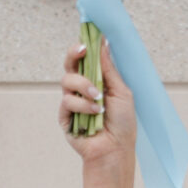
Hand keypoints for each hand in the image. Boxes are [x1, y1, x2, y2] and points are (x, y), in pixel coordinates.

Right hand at [59, 40, 136, 173]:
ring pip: (67, 82)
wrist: (115, 149)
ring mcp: (72, 102)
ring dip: (84, 87)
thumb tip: (103, 44)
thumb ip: (109, 69)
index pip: (84, 59)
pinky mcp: (65, 117)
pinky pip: (67, 102)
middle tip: (82, 51)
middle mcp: (81, 89)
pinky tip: (95, 114)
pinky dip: (82, 106)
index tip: (87, 38)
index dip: (82, 47)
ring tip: (98, 99)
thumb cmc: (123, 122)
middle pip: (69, 65)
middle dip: (74, 55)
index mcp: (96, 80)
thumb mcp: (121, 91)